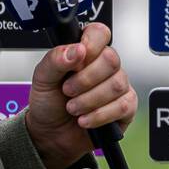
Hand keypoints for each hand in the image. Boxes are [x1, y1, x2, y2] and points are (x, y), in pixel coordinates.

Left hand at [25, 23, 136, 168]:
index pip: (100, 33)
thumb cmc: (49, 103)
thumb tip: (76, 49)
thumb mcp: (42, 79)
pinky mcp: (126, 107)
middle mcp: (105, 67)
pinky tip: (85, 119)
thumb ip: (55, 60)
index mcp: (86, 53)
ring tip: (73, 108)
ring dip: (88, 100)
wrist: (51, 135)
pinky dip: (99, 115)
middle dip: (85, 80)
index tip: (77, 58)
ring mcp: (118, 86)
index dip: (91, 43)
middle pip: (111, 59)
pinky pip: (122, 106)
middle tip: (67, 90)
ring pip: (116, 85)